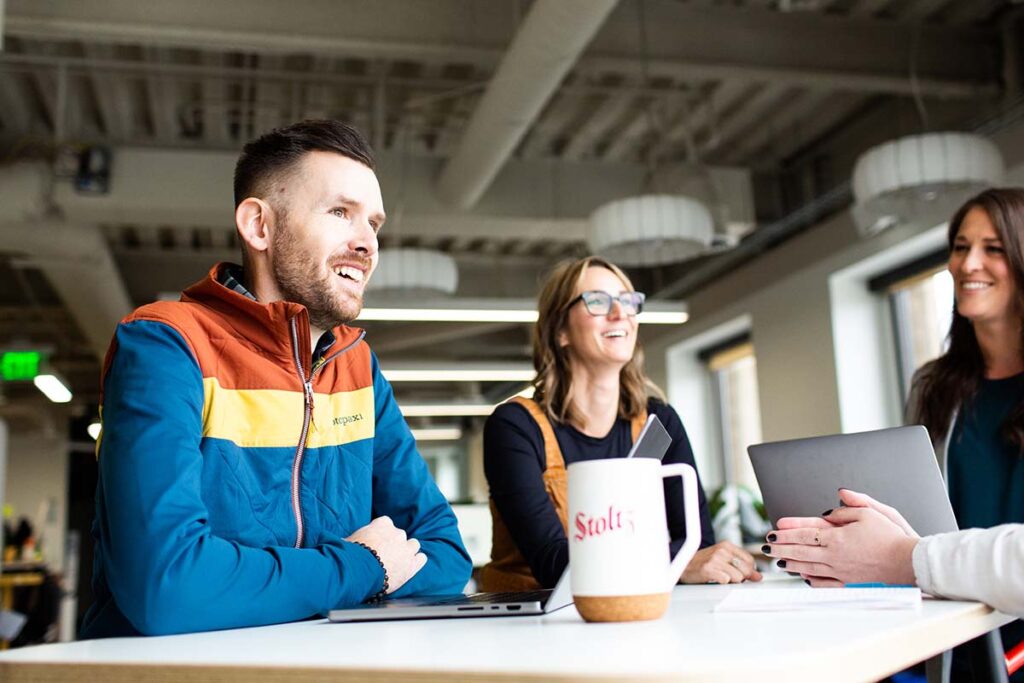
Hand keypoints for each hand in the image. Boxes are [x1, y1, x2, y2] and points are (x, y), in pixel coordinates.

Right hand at [346, 516, 426, 593]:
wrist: (360, 571)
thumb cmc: (351, 555)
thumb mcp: (346, 541)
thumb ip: (349, 539)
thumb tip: (333, 539)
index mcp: (383, 524)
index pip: (386, 523)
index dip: (381, 533)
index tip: (376, 541)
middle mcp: (398, 533)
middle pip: (399, 535)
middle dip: (394, 543)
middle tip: (385, 554)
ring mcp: (407, 548)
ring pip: (413, 545)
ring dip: (407, 551)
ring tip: (399, 561)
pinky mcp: (413, 564)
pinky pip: (421, 558)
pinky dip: (417, 561)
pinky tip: (410, 566)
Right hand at [680, 541, 762, 583]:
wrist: (682, 565)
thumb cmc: (703, 563)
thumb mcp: (723, 559)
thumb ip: (741, 566)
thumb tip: (758, 576)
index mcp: (726, 545)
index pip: (750, 560)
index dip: (748, 570)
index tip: (740, 573)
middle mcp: (721, 550)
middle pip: (746, 569)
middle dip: (741, 577)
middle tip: (728, 576)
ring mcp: (715, 559)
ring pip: (738, 577)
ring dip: (731, 581)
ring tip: (720, 577)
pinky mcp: (708, 569)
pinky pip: (726, 581)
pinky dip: (722, 583)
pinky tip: (714, 579)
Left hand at [767, 492, 918, 586]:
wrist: (909, 564)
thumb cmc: (892, 537)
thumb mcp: (871, 513)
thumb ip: (848, 506)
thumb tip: (833, 501)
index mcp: (837, 537)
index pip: (805, 533)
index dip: (787, 532)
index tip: (773, 532)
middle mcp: (835, 556)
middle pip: (801, 551)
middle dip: (782, 548)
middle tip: (766, 547)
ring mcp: (841, 572)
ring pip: (809, 568)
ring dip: (792, 563)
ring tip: (778, 561)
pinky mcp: (850, 583)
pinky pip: (825, 583)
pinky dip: (811, 579)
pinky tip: (804, 576)